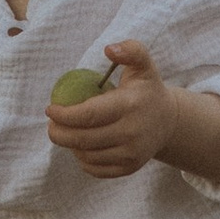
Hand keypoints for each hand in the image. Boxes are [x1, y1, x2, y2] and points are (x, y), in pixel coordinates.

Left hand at [42, 36, 179, 177]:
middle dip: (58, 133)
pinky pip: (96, 169)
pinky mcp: (129, 168)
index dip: (64, 114)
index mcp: (130, 106)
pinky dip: (82, 160)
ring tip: (65, 133)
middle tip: (51, 124)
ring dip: (69, 146)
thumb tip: (109, 49)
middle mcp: (132, 133)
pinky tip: (80, 147)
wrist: (169, 121)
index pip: (88, 115)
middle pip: (83, 139)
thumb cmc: (147, 89)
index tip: (50, 109)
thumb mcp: (143, 64)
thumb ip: (130, 50)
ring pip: (87, 156)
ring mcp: (131, 154)